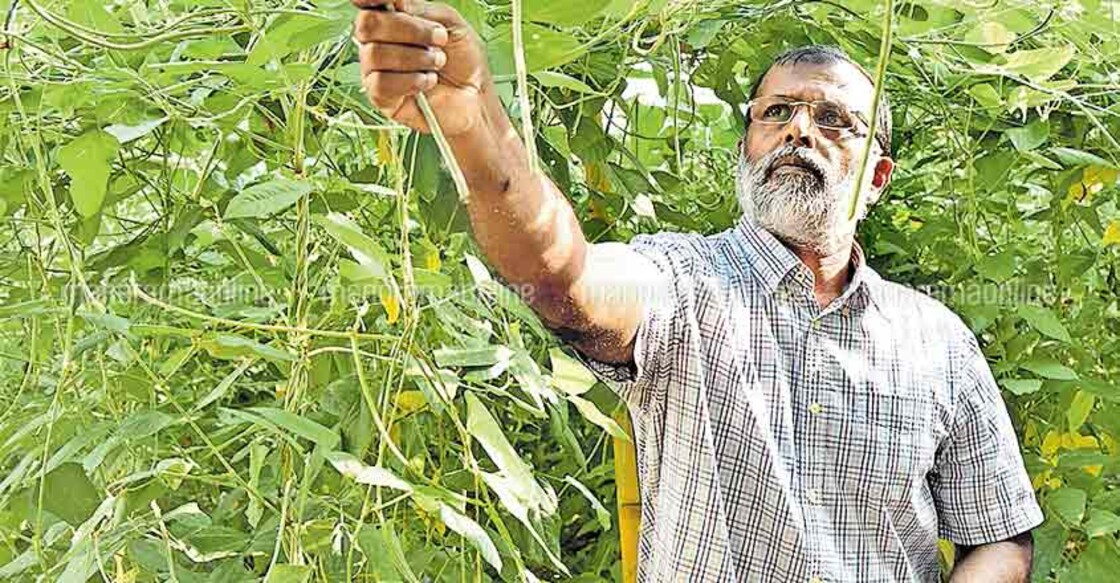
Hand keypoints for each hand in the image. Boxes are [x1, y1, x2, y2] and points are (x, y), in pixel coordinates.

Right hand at [352, 0, 491, 136]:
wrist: (476, 98)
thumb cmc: (465, 63)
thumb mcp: (451, 23)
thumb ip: (422, 9)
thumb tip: (396, 3)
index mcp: (393, 20)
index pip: (368, 4)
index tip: (389, 0)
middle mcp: (379, 43)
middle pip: (367, 25)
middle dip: (408, 29)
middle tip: (438, 39)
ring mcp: (376, 71)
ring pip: (375, 54)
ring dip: (415, 57)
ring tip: (438, 63)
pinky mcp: (381, 98)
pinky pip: (380, 83)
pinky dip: (410, 80)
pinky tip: (428, 82)